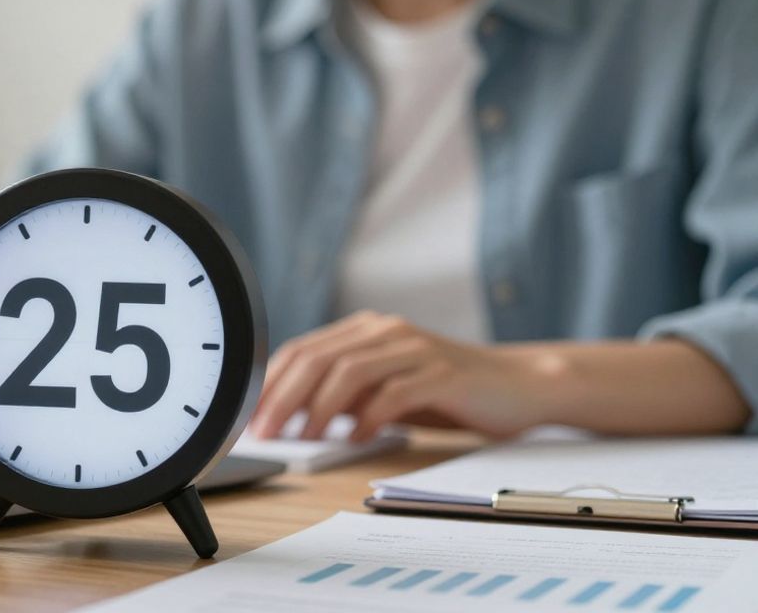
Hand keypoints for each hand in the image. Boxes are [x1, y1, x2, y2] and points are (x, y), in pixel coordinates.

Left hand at [250, 311, 554, 442]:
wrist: (519, 385)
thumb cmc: (447, 392)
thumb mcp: (386, 391)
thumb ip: (345, 397)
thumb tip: (291, 420)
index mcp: (366, 330)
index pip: (302, 350)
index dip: (270, 381)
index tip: (248, 414)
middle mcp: (385, 331)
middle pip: (318, 358)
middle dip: (283, 397)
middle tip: (264, 431)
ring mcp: (414, 349)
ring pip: (349, 372)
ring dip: (320, 408)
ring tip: (305, 437)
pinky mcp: (443, 373)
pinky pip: (395, 392)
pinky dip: (369, 416)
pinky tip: (358, 437)